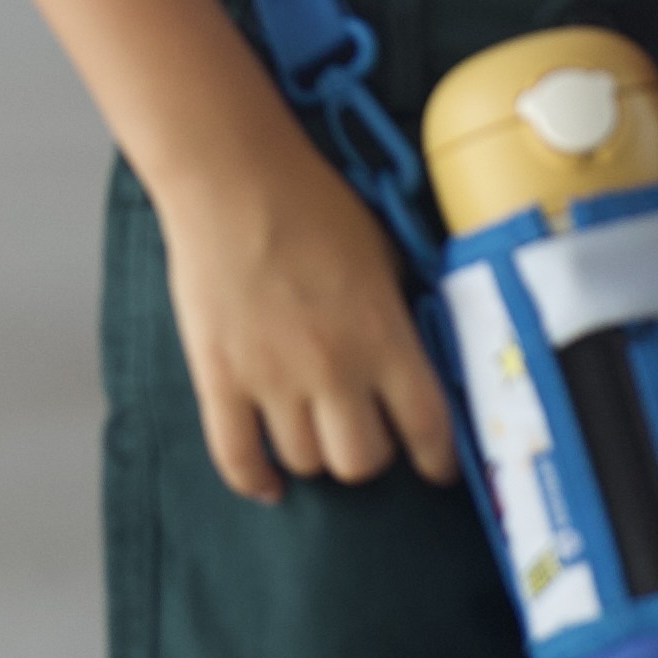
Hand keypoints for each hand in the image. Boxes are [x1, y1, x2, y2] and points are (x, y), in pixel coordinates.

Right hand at [152, 138, 457, 503]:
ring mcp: (273, 377)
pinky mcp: (219, 375)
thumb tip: (411, 362)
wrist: (229, 176)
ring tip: (308, 432)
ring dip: (312, 453)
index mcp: (385, 337)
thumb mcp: (385, 256)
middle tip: (359, 434)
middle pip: (362, 461)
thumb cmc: (311, 203)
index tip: (432, 466)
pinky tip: (267, 481)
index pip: (428, 430)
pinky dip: (254, 479)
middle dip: (366, 454)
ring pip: (306, 462)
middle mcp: (335, 369)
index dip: (437, 460)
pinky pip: (237, 454)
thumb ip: (400, 318)